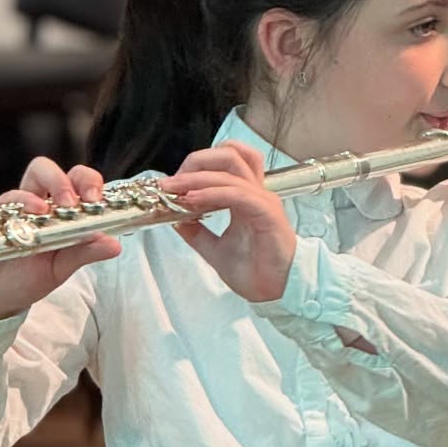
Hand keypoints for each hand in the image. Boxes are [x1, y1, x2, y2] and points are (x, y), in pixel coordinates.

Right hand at [0, 157, 122, 323]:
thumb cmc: (27, 279)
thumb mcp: (60, 268)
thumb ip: (85, 253)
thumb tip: (115, 244)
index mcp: (54, 212)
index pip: (72, 181)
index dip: (85, 181)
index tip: (94, 199)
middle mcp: (29, 206)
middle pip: (41, 171)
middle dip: (57, 180)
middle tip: (68, 203)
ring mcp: (3, 213)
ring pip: (12, 191)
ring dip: (26, 198)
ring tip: (39, 212)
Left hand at [155, 141, 296, 302]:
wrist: (277, 292)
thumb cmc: (256, 272)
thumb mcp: (215, 250)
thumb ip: (197, 233)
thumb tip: (175, 219)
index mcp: (246, 197)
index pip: (223, 163)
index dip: (194, 168)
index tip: (170, 186)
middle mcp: (255, 193)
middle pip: (229, 154)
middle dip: (195, 162)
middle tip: (171, 183)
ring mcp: (262, 200)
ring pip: (231, 169)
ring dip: (198, 177)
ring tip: (175, 189)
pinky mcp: (267, 213)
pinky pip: (237, 193)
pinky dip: (211, 193)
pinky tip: (192, 201)